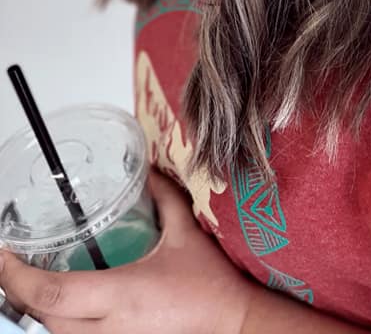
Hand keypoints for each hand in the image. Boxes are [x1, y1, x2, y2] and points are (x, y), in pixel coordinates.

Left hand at [0, 169, 250, 333]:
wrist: (233, 325)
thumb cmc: (211, 284)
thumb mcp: (185, 234)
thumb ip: (164, 198)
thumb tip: (147, 168)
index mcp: (122, 295)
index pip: (52, 295)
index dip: (18, 277)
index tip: (4, 254)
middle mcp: (110, 329)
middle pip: (45, 320)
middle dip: (22, 293)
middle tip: (11, 263)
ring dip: (43, 311)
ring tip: (33, 281)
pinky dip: (64, 324)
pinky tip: (66, 304)